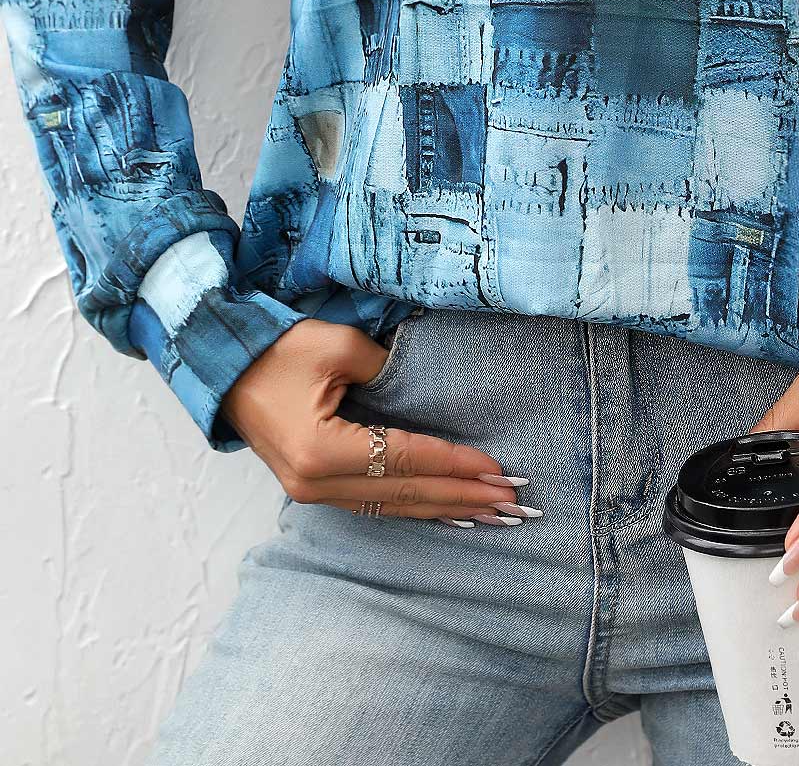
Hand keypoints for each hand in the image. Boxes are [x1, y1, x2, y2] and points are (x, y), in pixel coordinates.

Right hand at [218, 319, 527, 519]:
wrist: (223, 368)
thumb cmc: (278, 350)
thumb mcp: (337, 346)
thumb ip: (389, 370)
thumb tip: (425, 392)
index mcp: (321, 451)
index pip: (405, 460)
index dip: (455, 464)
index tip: (498, 470)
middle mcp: (316, 483)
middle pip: (404, 493)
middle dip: (461, 497)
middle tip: (512, 503)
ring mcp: (311, 492)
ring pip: (392, 507)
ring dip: (443, 508)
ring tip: (489, 514)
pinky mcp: (312, 488)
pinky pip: (374, 504)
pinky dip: (414, 506)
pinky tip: (444, 511)